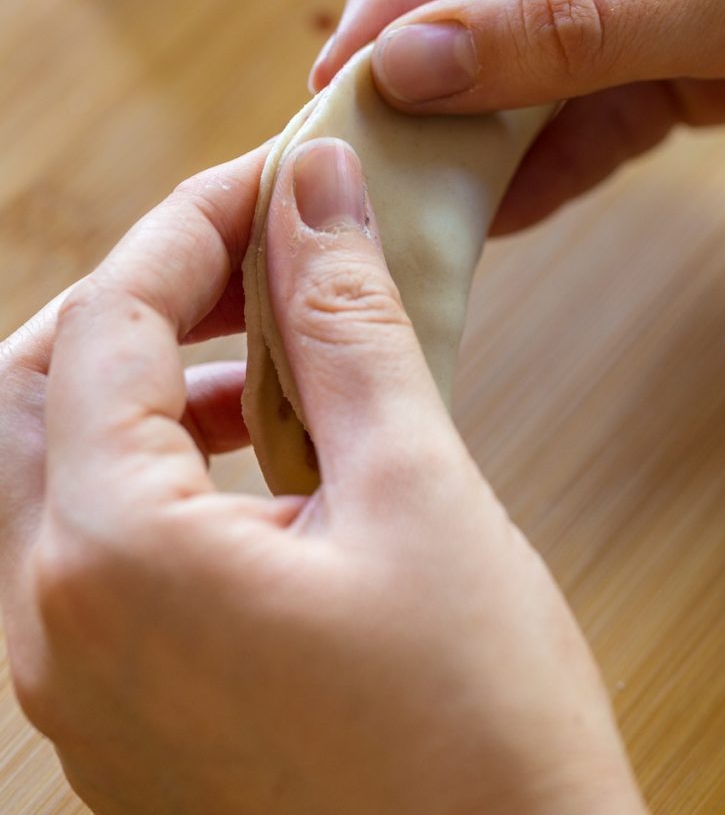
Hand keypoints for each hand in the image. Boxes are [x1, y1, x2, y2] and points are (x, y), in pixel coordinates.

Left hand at [0, 140, 645, 813]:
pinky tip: (260, 455)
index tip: (276, 178)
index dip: (194, 225)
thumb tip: (319, 197)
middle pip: (41, 388)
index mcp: (111, 559)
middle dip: (144, 296)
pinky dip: (160, 467)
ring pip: (59, 467)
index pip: (110, 321)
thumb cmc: (482, 745)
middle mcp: (54, 625)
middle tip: (252, 254)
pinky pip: (96, 543)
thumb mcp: (420, 497)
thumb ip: (351, 327)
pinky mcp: (122, 710)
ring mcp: (76, 680)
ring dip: (151, 383)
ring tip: (270, 353)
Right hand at [310, 0, 724, 231]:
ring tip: (412, 188)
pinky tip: (495, 211)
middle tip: (362, 134)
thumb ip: (575, 19)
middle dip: (430, 58)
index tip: (350, 59)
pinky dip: (547, 166)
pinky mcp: (682, 64)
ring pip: (534, 55)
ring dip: (479, 127)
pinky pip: (591, 113)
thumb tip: (421, 60)